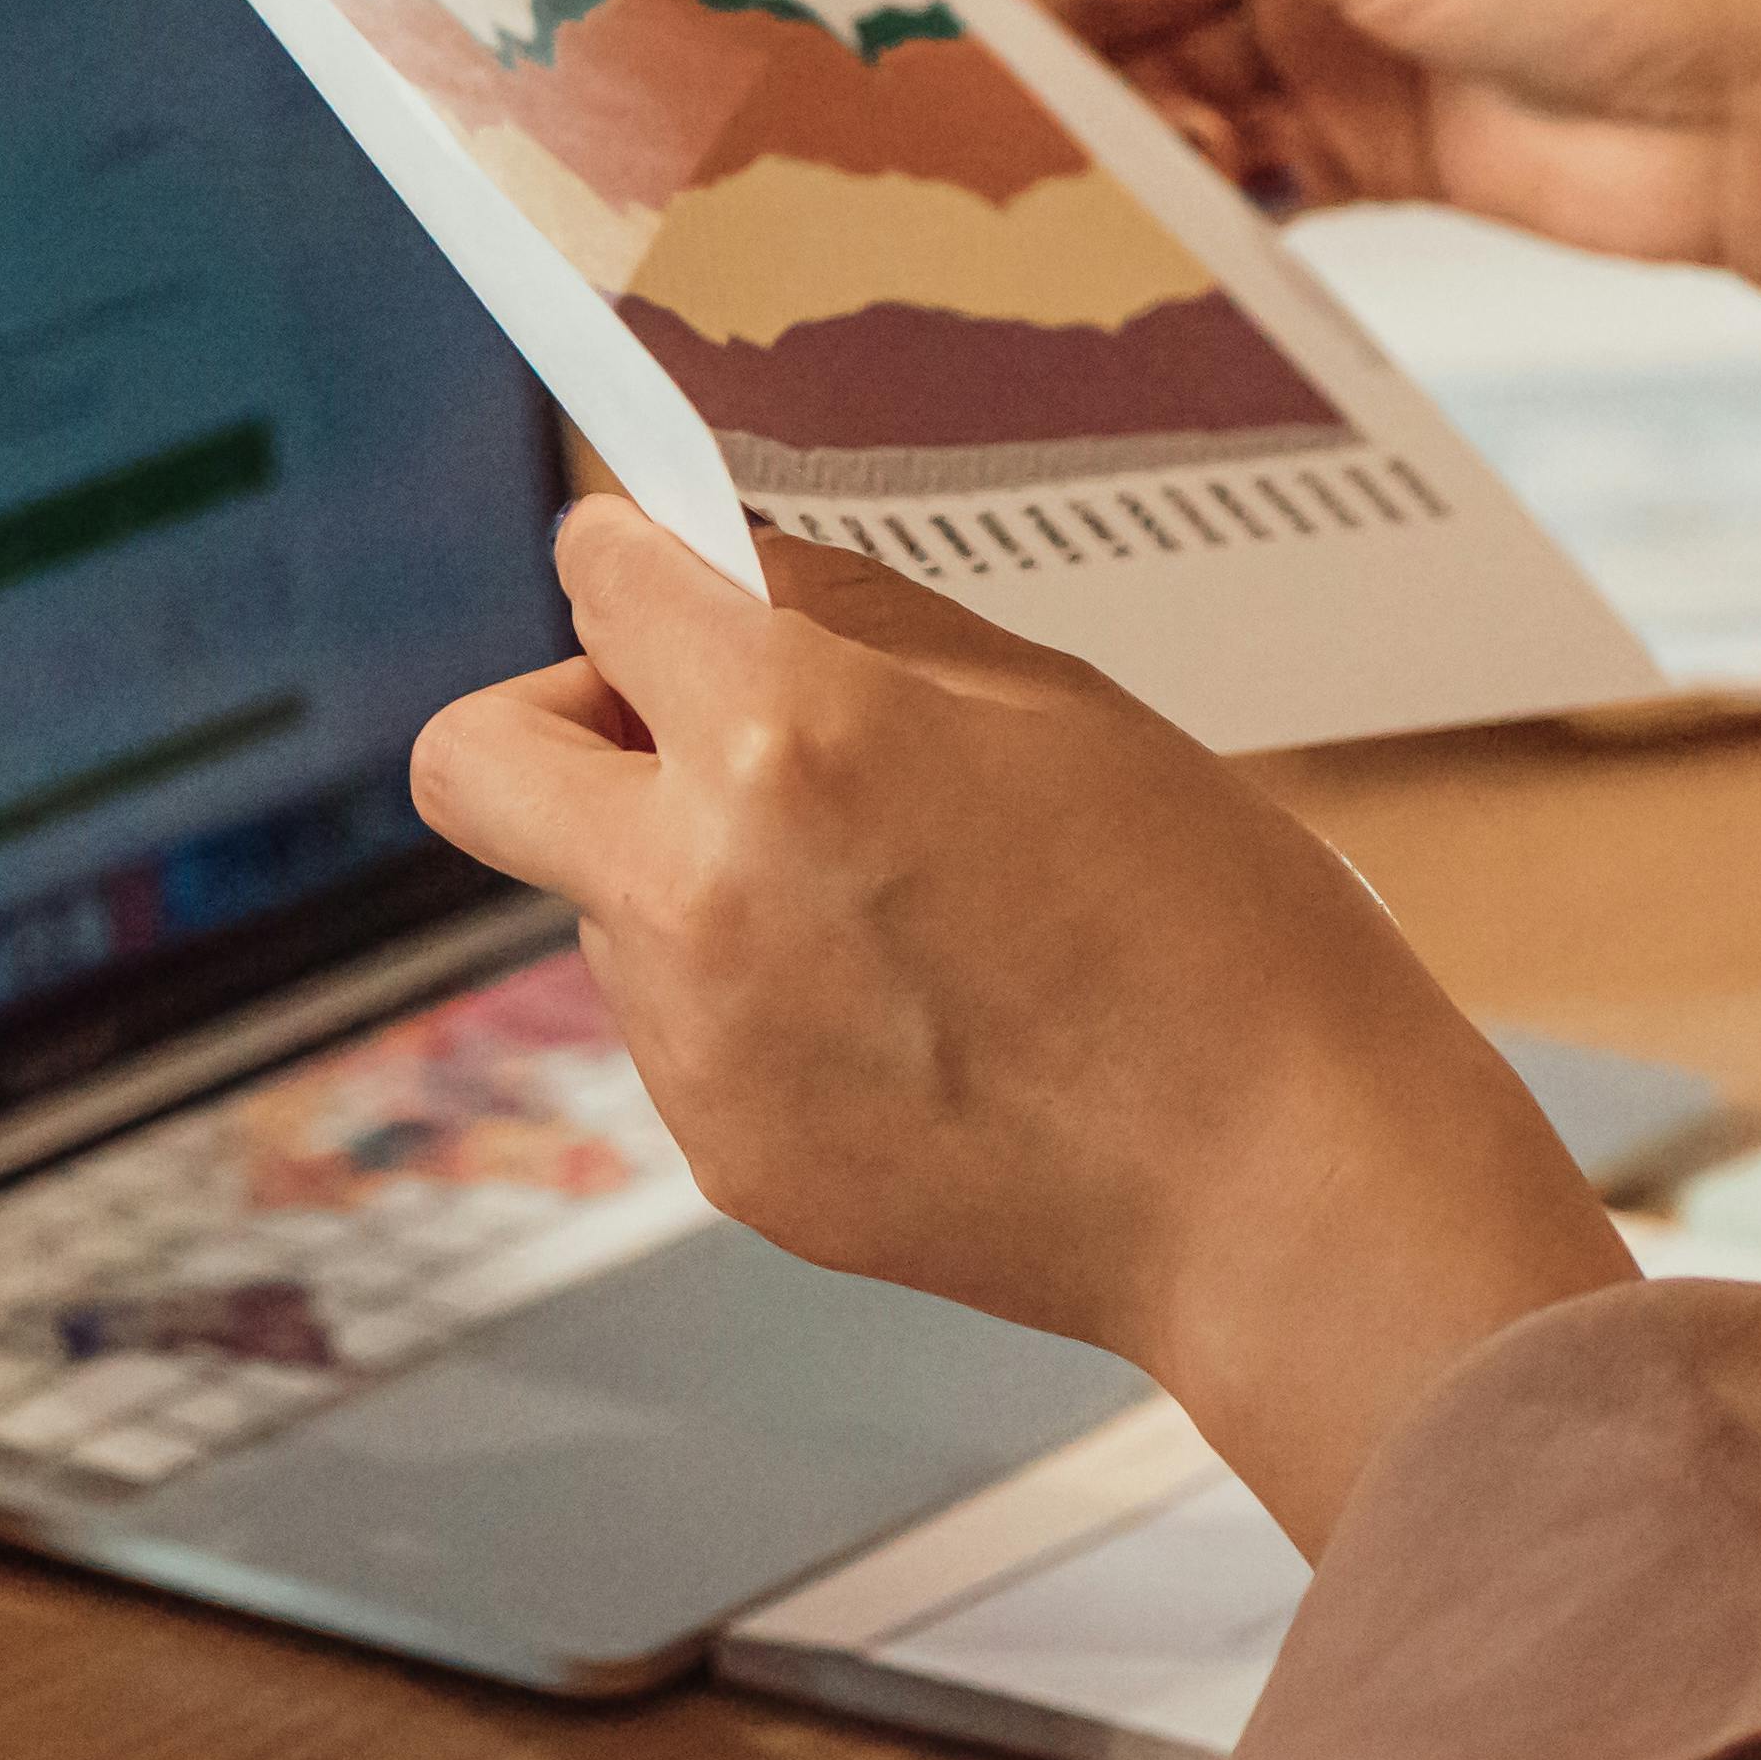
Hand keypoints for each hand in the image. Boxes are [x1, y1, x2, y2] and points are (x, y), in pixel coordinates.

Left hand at [409, 504, 1630, 1548]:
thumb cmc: (1220, 931)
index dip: (635, 564)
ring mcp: (691, 1039)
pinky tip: (912, 1021)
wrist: (1288, 1195)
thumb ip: (858, 626)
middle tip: (682, 730)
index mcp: (787, 739)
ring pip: (597, 898)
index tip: (662, 576)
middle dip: (559, 718)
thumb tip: (731, 572)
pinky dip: (753, 998)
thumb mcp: (1058, 705)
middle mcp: (695, 886)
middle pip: (472, 759)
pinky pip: (679, 1025)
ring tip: (890, 910)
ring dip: (685, 870)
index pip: (598, 582)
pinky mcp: (719, 1153)